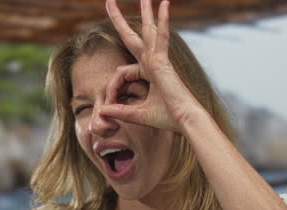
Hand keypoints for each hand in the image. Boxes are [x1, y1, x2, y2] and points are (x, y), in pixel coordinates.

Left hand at [100, 0, 201, 131]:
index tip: (107, 105)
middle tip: (109, 1)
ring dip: (146, 12)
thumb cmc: (166, 118)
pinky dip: (163, 21)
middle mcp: (153, 62)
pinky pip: (162, 37)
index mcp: (148, 73)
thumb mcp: (137, 114)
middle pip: (133, 36)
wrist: (185, 120)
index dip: (111, 88)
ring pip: (148, 30)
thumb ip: (119, 111)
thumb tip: (102, 111)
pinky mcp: (164, 61)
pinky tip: (164, 4)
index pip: (122, 73)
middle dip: (120, 19)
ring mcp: (159, 59)